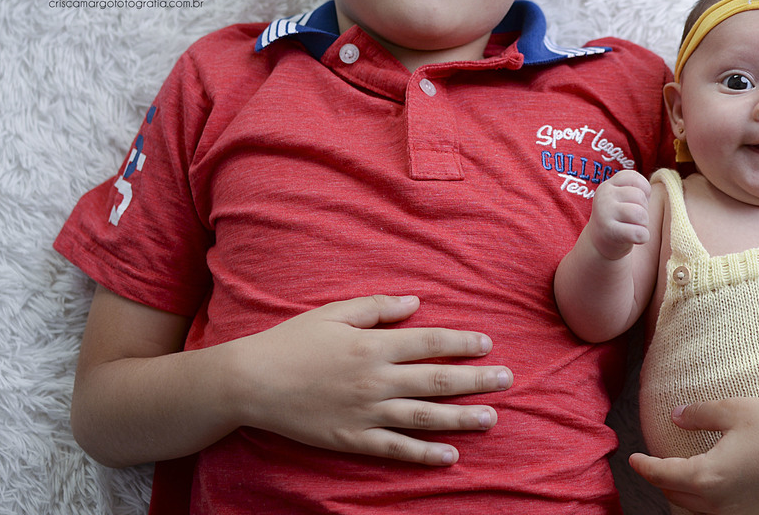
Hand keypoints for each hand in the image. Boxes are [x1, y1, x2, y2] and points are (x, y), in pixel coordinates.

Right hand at [231, 294, 512, 465]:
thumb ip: (378, 306)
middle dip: (477, 380)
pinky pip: (395, 448)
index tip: (488, 345)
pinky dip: (424, 454)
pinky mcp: (352, 438)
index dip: (463, 343)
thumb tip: (416, 302)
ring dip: (462, 418)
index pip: (432, 343)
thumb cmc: (292, 341)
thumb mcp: (334, 312)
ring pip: (425, 416)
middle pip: (438, 380)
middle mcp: (377, 379)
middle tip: (508, 380)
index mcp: (374, 344)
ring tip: (492, 418)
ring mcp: (366, 412)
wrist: (250, 381)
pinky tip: (450, 456)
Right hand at [588, 169, 651, 259]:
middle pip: (639, 196)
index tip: (637, 202)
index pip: (634, 177)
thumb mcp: (622, 199)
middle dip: (644, 209)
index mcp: (608, 185)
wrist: (598, 244)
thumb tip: (653, 191)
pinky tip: (635, 238)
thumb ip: (635, 190)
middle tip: (634, 219)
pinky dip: (643, 237)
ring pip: (640, 214)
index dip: (644, 190)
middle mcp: (604, 196)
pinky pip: (638, 232)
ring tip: (635, 227)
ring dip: (644, 223)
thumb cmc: (618, 218)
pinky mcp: (609, 232)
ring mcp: (605, 213)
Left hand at [629, 396, 758, 514]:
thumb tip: (674, 416)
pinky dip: (710, 503)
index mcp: (708, 476)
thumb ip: (697, 415)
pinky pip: (723, 514)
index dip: (644, 466)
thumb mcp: (732, 410)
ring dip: (684, 495)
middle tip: (654, 465)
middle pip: (677, 497)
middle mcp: (722, 503)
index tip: (632, 459)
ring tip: (679, 477)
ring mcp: (743, 514)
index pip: (662, 475)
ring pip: (699, 511)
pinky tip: (714, 487)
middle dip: (661, 481)